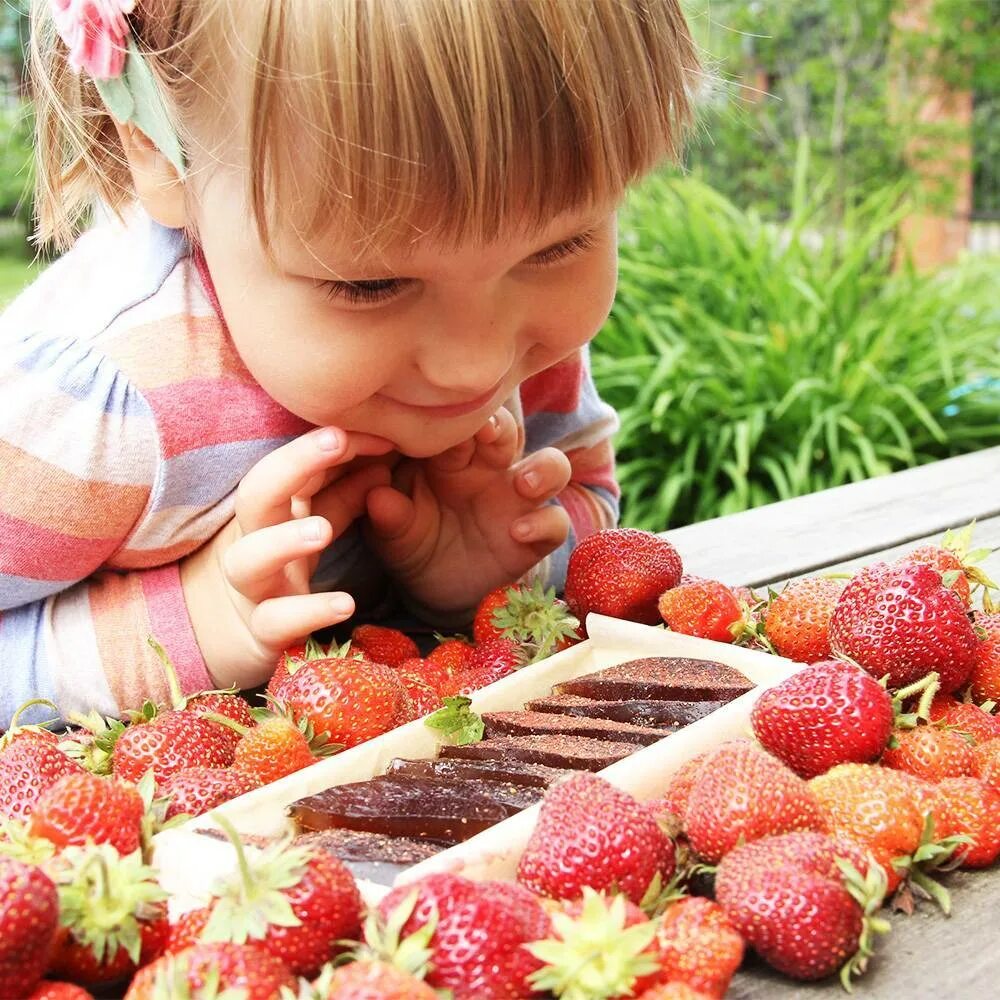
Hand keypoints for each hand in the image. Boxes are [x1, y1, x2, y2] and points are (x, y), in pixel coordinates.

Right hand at [179, 426, 392, 687]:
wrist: (226, 638)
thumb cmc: (280, 570)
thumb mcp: (313, 526)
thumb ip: (345, 495)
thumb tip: (383, 459)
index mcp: (271, 511)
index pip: (292, 468)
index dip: (328, 446)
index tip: (376, 431)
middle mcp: (254, 542)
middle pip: (256, 495)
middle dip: (292, 463)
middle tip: (337, 440)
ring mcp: (253, 589)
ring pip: (248, 561)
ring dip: (283, 540)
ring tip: (322, 531)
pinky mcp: (261, 634)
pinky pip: (274, 623)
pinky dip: (307, 612)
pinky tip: (345, 604)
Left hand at [364, 407, 571, 616]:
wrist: (432, 591)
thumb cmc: (410, 542)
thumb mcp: (392, 533)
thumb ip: (388, 515)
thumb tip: (378, 496)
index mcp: (451, 457)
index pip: (460, 424)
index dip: (455, 419)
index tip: (442, 419)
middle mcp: (490, 470)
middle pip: (509, 432)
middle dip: (502, 427)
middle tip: (488, 432)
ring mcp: (517, 501)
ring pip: (553, 467)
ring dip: (545, 469)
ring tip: (525, 484)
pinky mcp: (535, 536)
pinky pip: (555, 521)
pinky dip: (544, 523)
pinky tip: (518, 533)